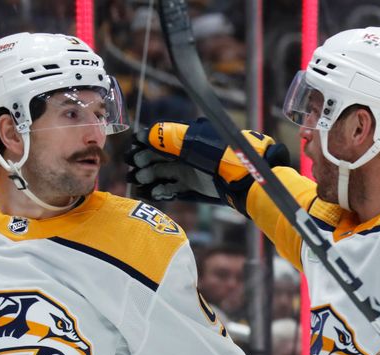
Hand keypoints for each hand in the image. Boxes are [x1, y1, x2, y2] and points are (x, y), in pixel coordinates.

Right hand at [125, 118, 288, 214]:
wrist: (247, 179)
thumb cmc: (224, 156)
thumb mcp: (196, 143)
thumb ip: (171, 139)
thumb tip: (147, 134)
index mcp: (188, 139)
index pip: (160, 139)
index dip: (144, 144)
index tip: (131, 151)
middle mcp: (187, 154)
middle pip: (159, 157)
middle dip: (143, 163)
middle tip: (131, 172)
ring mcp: (191, 171)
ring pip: (163, 174)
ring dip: (149, 179)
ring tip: (137, 185)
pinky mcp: (195, 187)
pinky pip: (173, 189)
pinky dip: (161, 191)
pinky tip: (152, 194)